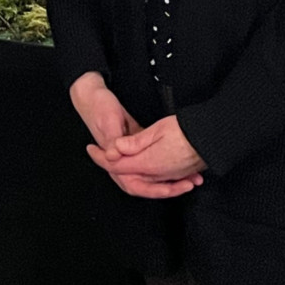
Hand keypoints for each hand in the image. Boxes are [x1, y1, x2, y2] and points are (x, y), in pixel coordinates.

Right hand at [69, 74, 198, 199]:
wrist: (92, 95)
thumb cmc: (99, 107)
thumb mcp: (108, 119)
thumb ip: (112, 138)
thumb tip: (114, 155)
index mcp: (113, 156)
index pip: (130, 181)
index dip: (151, 189)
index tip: (172, 188)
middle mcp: (122, 159)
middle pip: (144, 184)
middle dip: (166, 188)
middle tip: (187, 185)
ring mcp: (131, 153)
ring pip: (151, 175)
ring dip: (170, 180)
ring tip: (191, 180)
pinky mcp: (138, 146)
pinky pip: (153, 162)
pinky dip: (168, 168)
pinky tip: (183, 167)